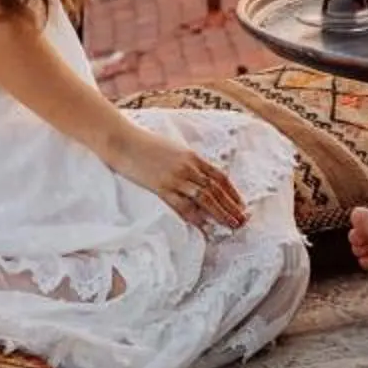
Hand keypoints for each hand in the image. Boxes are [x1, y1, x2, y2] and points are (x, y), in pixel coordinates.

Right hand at [112, 123, 248, 231]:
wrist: (124, 141)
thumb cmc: (146, 144)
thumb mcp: (173, 149)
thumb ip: (187, 162)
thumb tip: (198, 177)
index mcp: (192, 156)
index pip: (219, 177)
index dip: (232, 192)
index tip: (241, 204)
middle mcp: (188, 167)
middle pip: (216, 189)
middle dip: (231, 206)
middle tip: (242, 220)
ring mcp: (175, 177)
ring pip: (205, 198)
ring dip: (220, 213)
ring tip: (231, 225)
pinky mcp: (161, 187)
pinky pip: (182, 205)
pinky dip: (195, 216)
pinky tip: (204, 226)